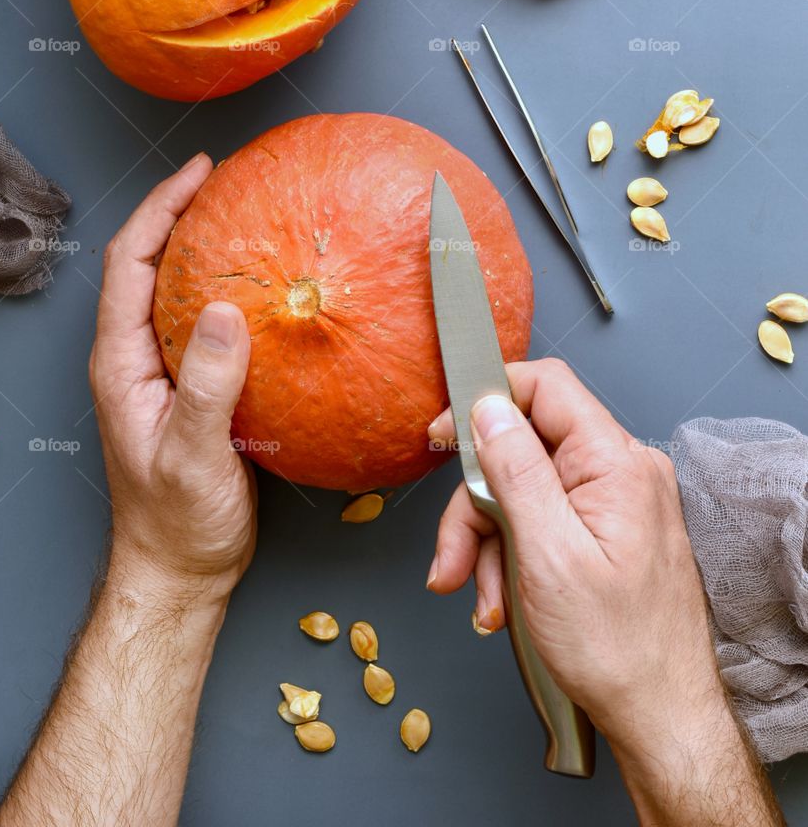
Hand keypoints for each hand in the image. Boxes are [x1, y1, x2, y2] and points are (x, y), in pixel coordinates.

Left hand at [89, 153, 255, 608]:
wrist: (182, 570)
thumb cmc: (178, 522)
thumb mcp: (192, 454)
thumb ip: (205, 385)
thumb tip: (223, 311)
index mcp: (122, 363)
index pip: (129, 264)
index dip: (160, 210)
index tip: (200, 174)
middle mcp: (137, 358)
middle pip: (149, 264)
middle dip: (182, 214)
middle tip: (228, 181)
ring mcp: (163, 373)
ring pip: (178, 291)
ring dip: (206, 249)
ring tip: (249, 218)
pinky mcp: (194, 389)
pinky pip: (208, 324)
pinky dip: (232, 292)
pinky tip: (268, 291)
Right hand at [426, 359, 721, 749]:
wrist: (661, 718)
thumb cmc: (620, 651)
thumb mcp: (548, 555)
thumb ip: (515, 471)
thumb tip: (488, 407)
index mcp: (615, 463)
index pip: (545, 387)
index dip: (488, 401)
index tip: (445, 437)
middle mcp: (620, 472)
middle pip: (522, 449)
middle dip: (476, 505)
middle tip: (452, 558)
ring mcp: (613, 504)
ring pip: (522, 492)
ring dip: (487, 544)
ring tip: (481, 598)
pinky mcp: (604, 533)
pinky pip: (540, 523)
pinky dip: (511, 560)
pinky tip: (502, 602)